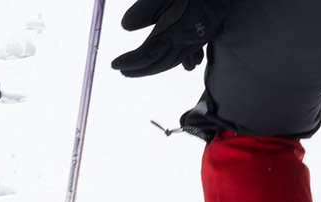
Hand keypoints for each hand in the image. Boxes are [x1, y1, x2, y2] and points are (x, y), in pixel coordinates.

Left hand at [111, 0, 228, 77]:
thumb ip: (144, 10)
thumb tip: (125, 26)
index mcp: (174, 31)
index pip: (147, 54)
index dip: (131, 62)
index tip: (115, 65)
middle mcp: (186, 40)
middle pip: (159, 63)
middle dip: (140, 69)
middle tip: (123, 71)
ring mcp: (197, 39)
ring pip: (174, 62)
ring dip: (156, 68)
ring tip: (141, 69)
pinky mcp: (206, 34)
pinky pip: (188, 56)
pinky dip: (176, 62)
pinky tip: (174, 64)